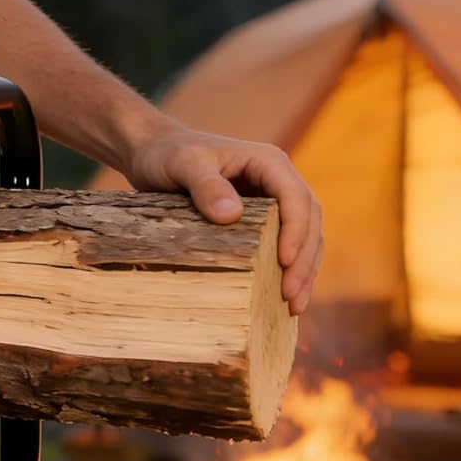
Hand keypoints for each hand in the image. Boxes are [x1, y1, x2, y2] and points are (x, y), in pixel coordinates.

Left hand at [123, 126, 322, 315]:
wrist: (153, 153)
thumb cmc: (166, 154)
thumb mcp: (183, 165)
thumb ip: (205, 186)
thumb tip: (232, 215)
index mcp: (268, 162)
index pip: (296, 198)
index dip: (296, 231)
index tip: (284, 262)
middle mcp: (277, 181)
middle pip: (307, 221)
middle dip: (304, 260)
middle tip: (292, 297)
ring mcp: (271, 202)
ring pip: (304, 237)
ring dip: (303, 270)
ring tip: (294, 306)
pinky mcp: (260, 221)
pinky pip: (284, 245)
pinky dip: (288, 271)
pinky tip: (283, 299)